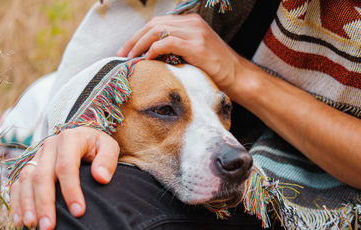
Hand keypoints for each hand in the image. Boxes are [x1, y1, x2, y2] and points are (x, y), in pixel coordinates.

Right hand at [10, 127, 119, 229]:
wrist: (84, 137)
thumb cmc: (98, 146)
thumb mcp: (110, 147)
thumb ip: (108, 160)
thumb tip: (101, 177)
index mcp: (70, 138)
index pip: (66, 166)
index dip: (71, 190)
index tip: (78, 212)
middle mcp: (49, 145)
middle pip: (42, 175)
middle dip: (45, 203)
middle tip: (49, 227)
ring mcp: (37, 156)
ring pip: (26, 179)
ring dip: (27, 204)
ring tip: (32, 225)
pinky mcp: (29, 166)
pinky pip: (18, 183)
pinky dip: (17, 202)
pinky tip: (19, 221)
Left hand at [117, 13, 249, 95]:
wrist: (238, 77)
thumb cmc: (216, 69)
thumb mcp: (194, 52)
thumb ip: (176, 48)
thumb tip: (151, 55)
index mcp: (190, 22)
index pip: (157, 23)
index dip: (139, 35)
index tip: (127, 49)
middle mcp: (191, 22)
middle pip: (154, 24)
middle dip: (134, 39)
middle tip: (122, 54)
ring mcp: (194, 32)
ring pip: (157, 31)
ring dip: (140, 45)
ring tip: (130, 58)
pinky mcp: (196, 45)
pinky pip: (167, 42)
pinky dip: (153, 50)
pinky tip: (147, 60)